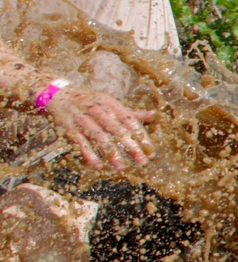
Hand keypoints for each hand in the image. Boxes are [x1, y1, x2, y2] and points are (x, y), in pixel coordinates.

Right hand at [42, 86, 156, 170]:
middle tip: (142, 161)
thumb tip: (153, 115)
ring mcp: (83, 119)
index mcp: (111, 104)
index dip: (141, 136)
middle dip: (131, 146)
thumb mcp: (110, 102)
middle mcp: (98, 110)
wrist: (59, 94)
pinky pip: (81, 143)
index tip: (150, 150)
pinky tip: (98, 166)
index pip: (130, 120)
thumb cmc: (90, 101)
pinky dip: (89, 154)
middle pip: (117, 129)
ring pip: (99, 137)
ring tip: (121, 167)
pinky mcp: (70, 128)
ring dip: (111, 153)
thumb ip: (131, 112)